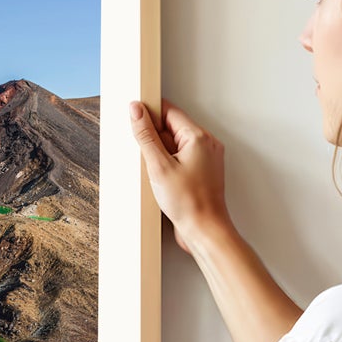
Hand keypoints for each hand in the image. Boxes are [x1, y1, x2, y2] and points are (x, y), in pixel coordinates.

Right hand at [129, 98, 232, 253]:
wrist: (204, 230)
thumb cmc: (188, 202)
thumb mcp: (158, 166)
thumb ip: (146, 135)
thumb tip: (136, 110)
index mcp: (198, 137)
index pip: (169, 111)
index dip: (150, 114)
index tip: (135, 118)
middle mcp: (206, 144)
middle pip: (172, 128)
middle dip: (154, 139)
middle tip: (147, 158)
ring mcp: (206, 159)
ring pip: (175, 145)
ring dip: (160, 155)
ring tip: (157, 174)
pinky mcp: (201, 172)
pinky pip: (181, 159)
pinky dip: (168, 166)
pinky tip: (162, 181)